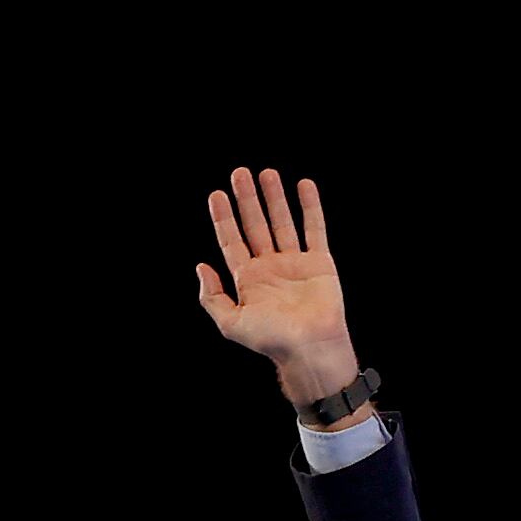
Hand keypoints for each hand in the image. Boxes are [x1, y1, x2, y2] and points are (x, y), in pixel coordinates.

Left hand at [196, 168, 358, 406]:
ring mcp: (294, 262)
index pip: (232, 241)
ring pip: (282, 222)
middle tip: (239, 173)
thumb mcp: (230, 323)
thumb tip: (201, 267)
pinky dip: (310, 207)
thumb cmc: (270, 340)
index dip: (223, 218)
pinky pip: (314, 228)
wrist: (308, 347)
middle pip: (255, 225)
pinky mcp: (319, 262)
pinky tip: (303, 186)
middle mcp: (269, 267)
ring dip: (274, 198)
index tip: (216, 195)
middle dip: (246, 199)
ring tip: (266, 173)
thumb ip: (212, 297)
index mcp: (247, 279)